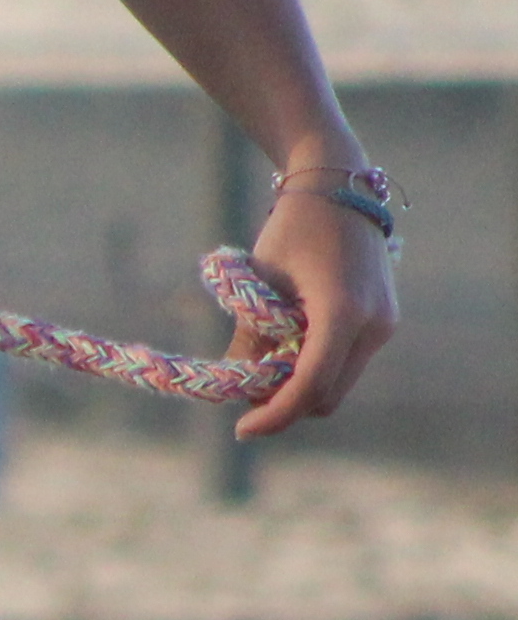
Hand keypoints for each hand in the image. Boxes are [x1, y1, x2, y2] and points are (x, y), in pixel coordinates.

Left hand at [230, 180, 398, 439]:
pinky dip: (314, 366)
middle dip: (284, 402)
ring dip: (299, 384)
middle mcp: (374, 325)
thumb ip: (250, 335)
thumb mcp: (258, 283)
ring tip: (261, 359)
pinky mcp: (382, 322)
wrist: (338, 189)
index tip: (240, 430)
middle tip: (242, 390)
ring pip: (338, 382)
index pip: (311, 384)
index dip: (275, 414)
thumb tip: (236, 385)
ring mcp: (383, 325)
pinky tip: (285, 345)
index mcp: (343, 312)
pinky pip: (345, 362)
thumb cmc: (292, 229)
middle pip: (327, 394)